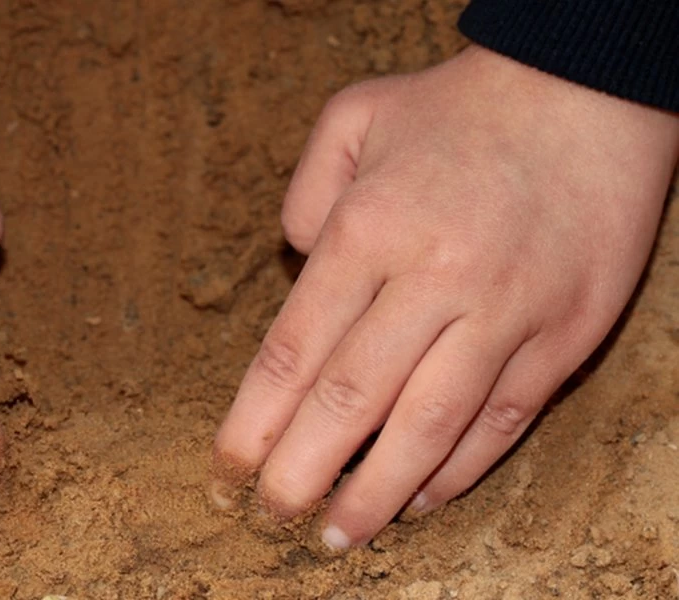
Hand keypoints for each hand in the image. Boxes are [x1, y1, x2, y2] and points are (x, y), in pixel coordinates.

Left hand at [212, 46, 678, 548]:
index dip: (253, 422)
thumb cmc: (455, 108)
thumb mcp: (353, 118)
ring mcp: (505, 313)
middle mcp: (434, 279)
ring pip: (428, 427)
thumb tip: (291, 262)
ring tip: (336, 537)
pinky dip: (457, 471)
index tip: (225, 471)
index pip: (295, 351)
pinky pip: (501, 421)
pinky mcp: (564, 335)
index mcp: (369, 230)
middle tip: (267, 520)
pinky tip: (418, 501)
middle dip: (299, 472)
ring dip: (375, 493)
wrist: (591, 91)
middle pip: (350, 402)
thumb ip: (303, 194)